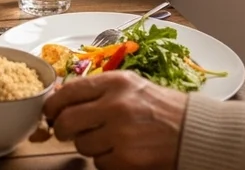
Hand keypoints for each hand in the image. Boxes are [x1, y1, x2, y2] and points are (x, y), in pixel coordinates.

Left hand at [44, 71, 188, 169]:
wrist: (194, 131)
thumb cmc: (161, 108)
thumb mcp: (130, 86)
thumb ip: (97, 90)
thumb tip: (59, 97)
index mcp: (116, 82)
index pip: (68, 92)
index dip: (52, 105)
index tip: (50, 112)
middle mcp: (116, 105)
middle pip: (66, 121)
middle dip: (62, 129)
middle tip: (67, 132)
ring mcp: (122, 134)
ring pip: (81, 145)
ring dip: (89, 146)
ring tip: (109, 140)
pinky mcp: (128, 160)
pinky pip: (99, 163)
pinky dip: (106, 161)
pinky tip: (122, 152)